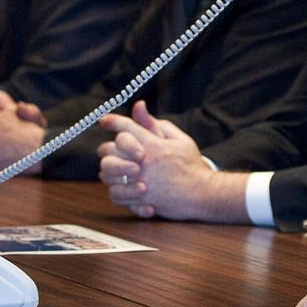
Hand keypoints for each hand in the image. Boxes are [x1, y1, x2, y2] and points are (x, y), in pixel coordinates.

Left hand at [98, 101, 222, 219]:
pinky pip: (114, 194)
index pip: (126, 127)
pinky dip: (117, 191)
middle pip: (109, 149)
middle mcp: (143, 161)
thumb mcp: (181, 140)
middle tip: (113, 153)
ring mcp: (139, 180)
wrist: (202, 193)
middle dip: (107, 149)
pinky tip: (126, 188)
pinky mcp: (139, 199)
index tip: (104, 120)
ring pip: (106, 174)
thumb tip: (139, 107)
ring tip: (119, 173)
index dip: (113, 121)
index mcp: (153, 144)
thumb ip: (158, 124)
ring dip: (109, 172)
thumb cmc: (191, 165)